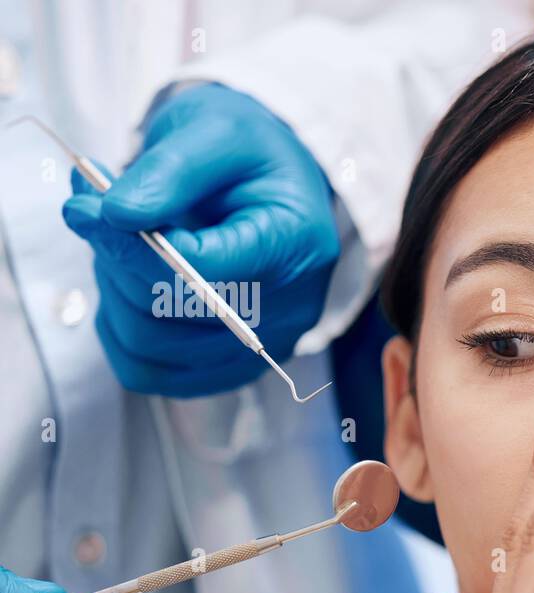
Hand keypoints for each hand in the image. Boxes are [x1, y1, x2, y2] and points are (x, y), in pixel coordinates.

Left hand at [61, 83, 339, 397]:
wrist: (269, 178)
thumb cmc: (247, 150)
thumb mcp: (216, 127)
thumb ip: (170, 169)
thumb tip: (115, 214)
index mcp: (296, 245)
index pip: (201, 270)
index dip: (131, 244)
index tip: (86, 205)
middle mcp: (290, 308)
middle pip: (171, 311)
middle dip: (117, 258)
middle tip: (97, 207)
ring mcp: (262, 346)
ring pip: (151, 346)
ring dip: (113, 290)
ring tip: (120, 241)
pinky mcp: (232, 366)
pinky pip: (153, 373)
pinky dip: (120, 333)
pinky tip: (126, 287)